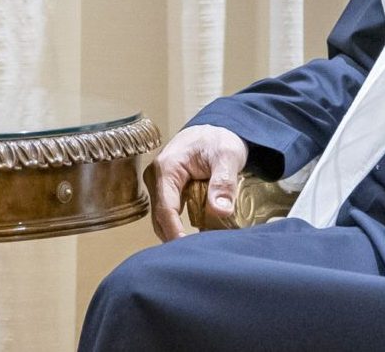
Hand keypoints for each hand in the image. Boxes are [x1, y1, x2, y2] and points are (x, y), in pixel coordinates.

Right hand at [148, 125, 250, 240]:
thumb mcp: (227, 156)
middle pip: (160, 217)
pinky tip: (197, 235)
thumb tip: (220, 210)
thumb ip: (223, 182)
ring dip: (178, 233)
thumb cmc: (219, 139)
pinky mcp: (166, 189)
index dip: (175, 233)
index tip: (188, 251)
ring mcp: (160, 184)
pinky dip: (180, 226)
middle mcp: (157, 176)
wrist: (216, 129)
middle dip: (176, 238)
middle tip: (198, 255)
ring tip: (199, 248)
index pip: (166, 209)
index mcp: (167, 167)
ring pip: (163, 217)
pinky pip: (170, 213)